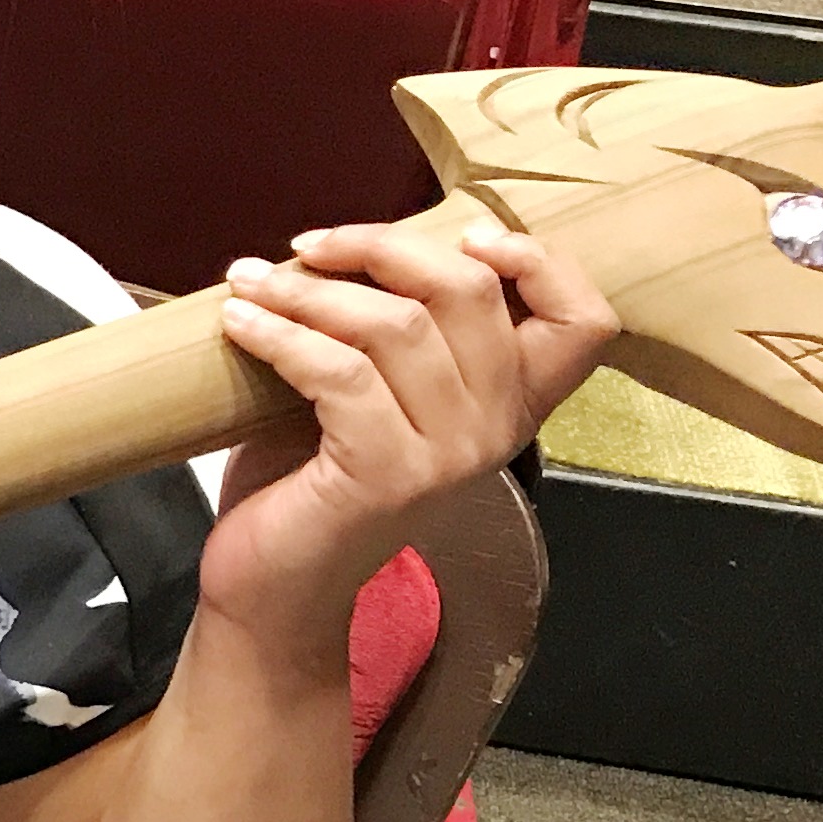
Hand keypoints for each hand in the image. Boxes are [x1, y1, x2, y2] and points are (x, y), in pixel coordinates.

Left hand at [206, 218, 614, 643]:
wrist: (276, 589)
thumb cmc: (313, 479)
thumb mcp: (372, 392)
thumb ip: (397, 330)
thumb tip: (356, 243)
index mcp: (511, 403)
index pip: (584, 322)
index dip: (539, 261)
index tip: (462, 233)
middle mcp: (495, 429)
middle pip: (468, 293)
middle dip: (380, 248)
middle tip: (306, 246)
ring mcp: (448, 455)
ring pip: (395, 324)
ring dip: (307, 291)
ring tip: (248, 283)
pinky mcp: (387, 475)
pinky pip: (338, 371)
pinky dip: (279, 334)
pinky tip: (238, 324)